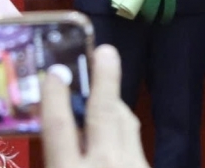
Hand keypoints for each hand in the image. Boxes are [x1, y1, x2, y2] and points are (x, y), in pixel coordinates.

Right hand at [41, 44, 149, 167]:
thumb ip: (56, 158)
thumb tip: (58, 137)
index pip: (60, 126)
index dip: (56, 96)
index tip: (54, 72)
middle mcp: (104, 163)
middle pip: (105, 112)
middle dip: (105, 78)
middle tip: (105, 50)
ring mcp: (133, 165)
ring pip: (126, 124)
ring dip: (115, 104)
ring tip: (104, 88)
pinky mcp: (150, 167)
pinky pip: (135, 143)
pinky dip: (123, 130)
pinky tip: (116, 131)